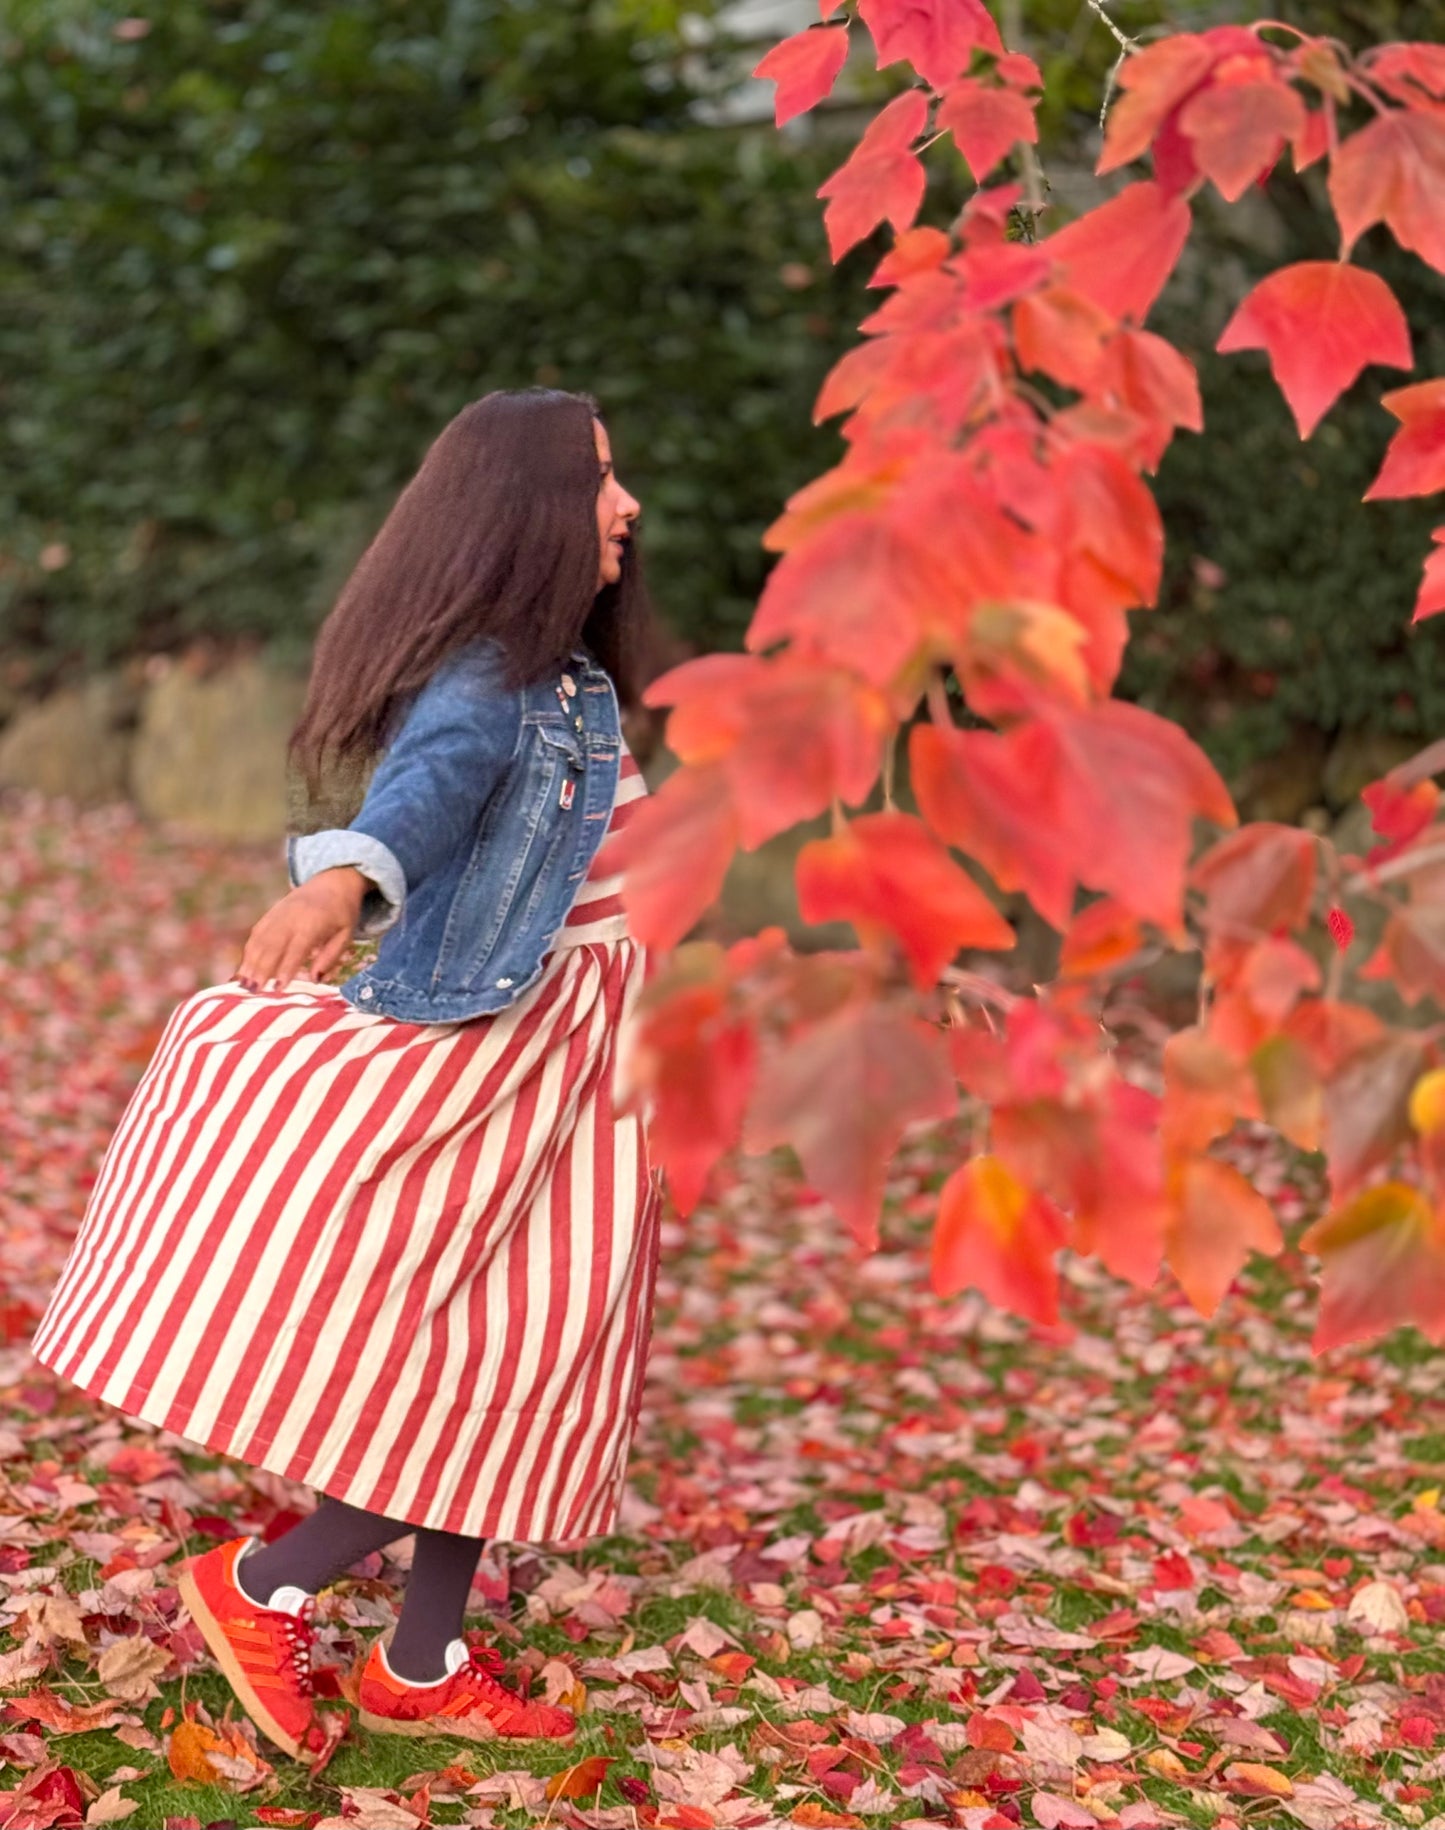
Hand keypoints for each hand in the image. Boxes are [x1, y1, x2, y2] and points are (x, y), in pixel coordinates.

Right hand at [235, 868, 368, 991]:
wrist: (332, 880)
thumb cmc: (342, 912)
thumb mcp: (346, 934)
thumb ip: (331, 956)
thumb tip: (314, 980)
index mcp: (313, 922)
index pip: (297, 948)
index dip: (286, 968)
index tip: (278, 987)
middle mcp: (292, 916)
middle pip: (272, 944)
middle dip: (261, 969)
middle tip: (253, 991)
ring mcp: (278, 913)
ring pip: (260, 939)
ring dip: (249, 962)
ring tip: (242, 983)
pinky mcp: (271, 912)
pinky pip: (256, 932)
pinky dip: (248, 951)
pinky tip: (243, 968)